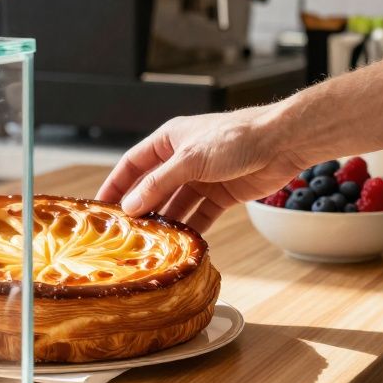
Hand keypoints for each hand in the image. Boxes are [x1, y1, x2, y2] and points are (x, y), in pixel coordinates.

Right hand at [96, 104, 306, 230]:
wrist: (282, 143)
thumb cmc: (235, 138)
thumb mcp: (190, 159)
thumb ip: (159, 184)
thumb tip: (131, 206)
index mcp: (170, 140)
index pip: (133, 164)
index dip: (116, 184)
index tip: (100, 207)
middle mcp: (183, 159)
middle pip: (154, 187)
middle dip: (141, 210)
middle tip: (125, 234)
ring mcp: (203, 177)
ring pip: (177, 205)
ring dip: (166, 223)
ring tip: (151, 244)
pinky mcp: (222, 194)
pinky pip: (200, 215)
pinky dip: (191, 228)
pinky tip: (181, 244)